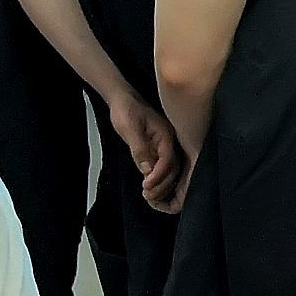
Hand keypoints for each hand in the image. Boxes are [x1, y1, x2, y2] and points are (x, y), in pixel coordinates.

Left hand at [106, 90, 189, 213]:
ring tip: (148, 196)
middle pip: (173, 169)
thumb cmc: (125, 110)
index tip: (146, 186)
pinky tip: (148, 187)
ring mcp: (163, 146)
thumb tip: (147, 170)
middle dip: (162, 185)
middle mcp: (169, 142)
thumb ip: (140, 149)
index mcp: (166, 135)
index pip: (168, 161)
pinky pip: (161, 167)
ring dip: (161, 185)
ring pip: (169, 170)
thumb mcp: (130, 128)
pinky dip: (157, 179)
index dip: (159, 176)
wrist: (122, 99)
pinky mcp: (156, 148)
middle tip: (148, 196)